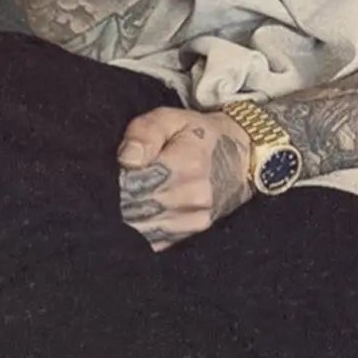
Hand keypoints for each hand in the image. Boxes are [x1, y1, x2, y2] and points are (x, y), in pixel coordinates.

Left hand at [116, 105, 251, 251]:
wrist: (239, 155)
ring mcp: (196, 219)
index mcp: (189, 163)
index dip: (120, 178)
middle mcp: (195, 196)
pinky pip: (155, 238)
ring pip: (144, 227)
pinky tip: (142, 212)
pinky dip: (142, 228)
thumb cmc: (197, 133)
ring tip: (131, 196)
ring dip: (130, 215)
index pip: (137, 181)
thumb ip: (145, 132)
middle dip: (122, 198)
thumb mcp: (170, 118)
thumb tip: (127, 160)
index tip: (119, 170)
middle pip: (138, 207)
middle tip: (121, 184)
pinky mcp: (192, 233)